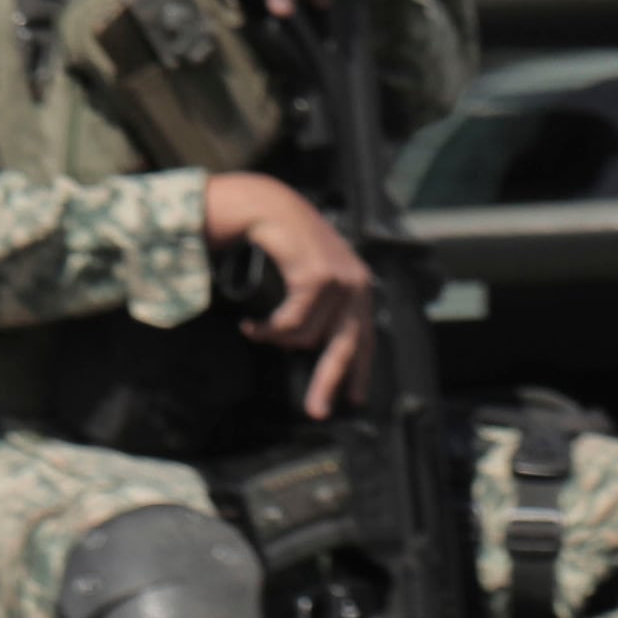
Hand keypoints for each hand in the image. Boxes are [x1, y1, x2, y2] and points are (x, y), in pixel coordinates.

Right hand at [204, 169, 373, 415]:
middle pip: (345, 347)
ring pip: (305, 338)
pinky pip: (290, 324)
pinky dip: (267, 329)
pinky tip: (252, 324)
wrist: (268, 205)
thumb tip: (311, 349)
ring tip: (257, 328)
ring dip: (275, 337)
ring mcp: (341, 281)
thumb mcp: (310, 274)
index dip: (359, 369)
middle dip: (328, 381)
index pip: (365, 337)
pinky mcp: (320, 279)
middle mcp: (357, 284)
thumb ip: (320, 307)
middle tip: (314, 412)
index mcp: (359, 286)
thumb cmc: (285, 241)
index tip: (356, 399)